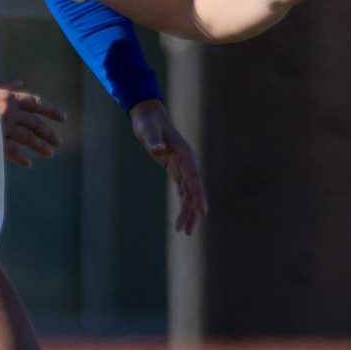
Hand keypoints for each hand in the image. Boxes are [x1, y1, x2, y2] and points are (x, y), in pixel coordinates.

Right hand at [0, 80, 66, 168]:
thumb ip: (5, 86)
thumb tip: (20, 83)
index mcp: (9, 97)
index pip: (36, 102)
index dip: (51, 109)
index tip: (63, 117)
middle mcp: (10, 111)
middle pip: (36, 123)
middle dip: (48, 132)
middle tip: (58, 140)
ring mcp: (3, 126)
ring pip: (28, 138)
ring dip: (41, 146)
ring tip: (50, 153)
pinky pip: (13, 151)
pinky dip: (22, 158)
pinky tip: (29, 164)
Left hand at [129, 99, 207, 234]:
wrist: (149, 117)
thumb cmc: (148, 123)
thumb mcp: (148, 130)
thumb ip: (153, 140)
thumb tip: (158, 149)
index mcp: (184, 154)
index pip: (194, 178)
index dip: (199, 195)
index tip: (202, 210)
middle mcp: (188, 163)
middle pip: (192, 191)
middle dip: (190, 211)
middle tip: (185, 231)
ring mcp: (184, 168)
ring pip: (189, 194)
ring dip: (188, 213)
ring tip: (186, 233)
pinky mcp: (177, 171)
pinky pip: (183, 192)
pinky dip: (184, 206)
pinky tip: (183, 221)